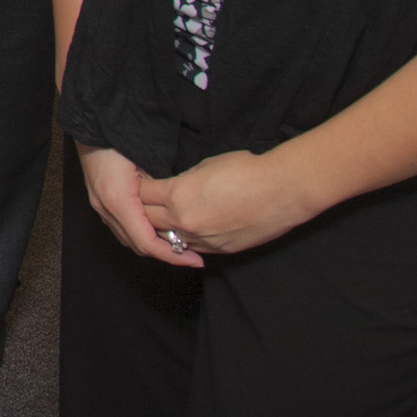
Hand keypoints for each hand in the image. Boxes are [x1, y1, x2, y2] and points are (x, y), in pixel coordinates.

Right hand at [76, 142, 200, 267]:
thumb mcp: (149, 163)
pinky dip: (140, 235)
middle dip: (165, 254)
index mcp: (119, 200)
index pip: (147, 242)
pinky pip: (122, 228)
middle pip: (138, 246)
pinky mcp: (100, 202)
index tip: (194, 260)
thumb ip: (162, 192)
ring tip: (177, 245)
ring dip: (152, 246)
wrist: (92, 124)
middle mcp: (106, 208)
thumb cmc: (120, 138)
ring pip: (128, 239)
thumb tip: (181, 213)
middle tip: (191, 256)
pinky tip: (156, 231)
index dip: (172, 255)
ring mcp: (100, 206)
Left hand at [135, 148, 319, 259]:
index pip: (140, 195)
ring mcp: (202, 239)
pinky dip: (184, 240)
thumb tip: (172, 188)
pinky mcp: (219, 250)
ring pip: (167, 238)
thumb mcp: (204, 166)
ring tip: (157, 219)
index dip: (136, 188)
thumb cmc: (246, 170)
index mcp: (176, 195)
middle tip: (138, 203)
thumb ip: (182, 181)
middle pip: (147, 219)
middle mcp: (184, 221)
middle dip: (140, 210)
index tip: (134, 183)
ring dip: (161, 229)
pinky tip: (184, 231)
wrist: (281, 190)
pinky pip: (191, 247)